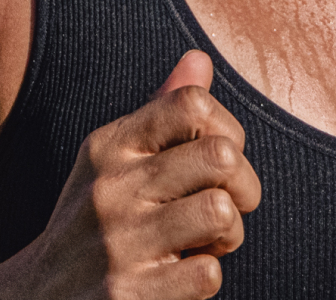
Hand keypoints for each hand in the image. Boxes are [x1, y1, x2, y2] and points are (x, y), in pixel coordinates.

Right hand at [0, 50, 261, 298]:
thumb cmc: (92, 228)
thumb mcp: (110, 165)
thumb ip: (159, 114)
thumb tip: (200, 59)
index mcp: (108, 147)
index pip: (193, 103)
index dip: (227, 132)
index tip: (216, 166)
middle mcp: (108, 188)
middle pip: (221, 155)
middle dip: (243, 186)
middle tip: (225, 210)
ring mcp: (116, 243)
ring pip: (221, 212)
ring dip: (227, 236)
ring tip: (203, 245)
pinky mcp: (127, 295)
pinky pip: (207, 274)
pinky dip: (203, 279)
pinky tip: (176, 280)